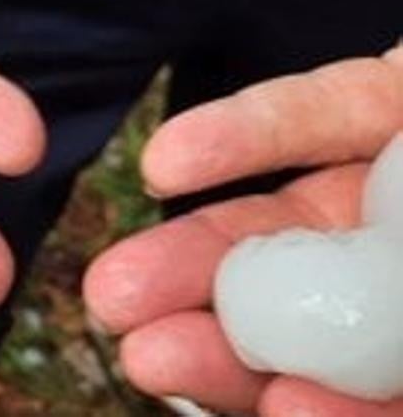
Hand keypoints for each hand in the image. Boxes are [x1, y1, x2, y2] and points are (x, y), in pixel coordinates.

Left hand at [84, 47, 402, 414]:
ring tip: (111, 291)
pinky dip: (241, 137)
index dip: (334, 406)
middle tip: (143, 356)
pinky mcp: (376, 98)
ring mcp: (390, 185)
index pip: (376, 386)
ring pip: (281, 228)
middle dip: (226, 344)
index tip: (281, 405)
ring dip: (195, 257)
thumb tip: (378, 370)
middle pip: (306, 318)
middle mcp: (400, 264)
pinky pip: (308, 115)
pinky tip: (162, 164)